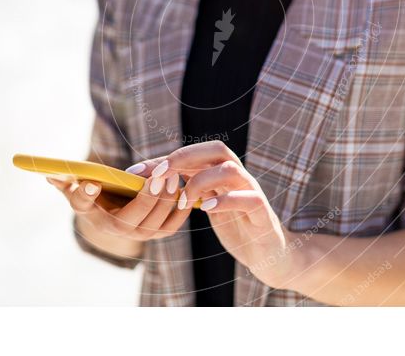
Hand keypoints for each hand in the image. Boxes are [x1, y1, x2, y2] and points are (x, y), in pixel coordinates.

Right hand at [46, 155, 191, 241]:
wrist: (114, 211)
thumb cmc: (97, 193)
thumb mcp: (78, 187)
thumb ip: (67, 181)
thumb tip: (50, 174)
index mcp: (92, 213)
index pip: (84, 203)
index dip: (86, 194)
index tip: (91, 182)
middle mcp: (116, 229)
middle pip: (133, 218)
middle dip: (148, 197)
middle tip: (159, 175)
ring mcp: (138, 234)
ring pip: (155, 223)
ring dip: (166, 201)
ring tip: (172, 178)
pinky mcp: (156, 232)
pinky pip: (171, 226)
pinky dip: (180, 211)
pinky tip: (183, 192)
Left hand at [125, 141, 299, 288]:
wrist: (270, 254)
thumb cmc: (236, 226)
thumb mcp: (207, 205)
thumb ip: (188, 190)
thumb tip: (151, 182)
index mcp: (223, 172)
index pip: (194, 153)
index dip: (163, 159)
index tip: (134, 172)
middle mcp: (239, 176)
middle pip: (216, 149)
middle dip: (183, 158)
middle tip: (157, 176)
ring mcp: (252, 191)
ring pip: (230, 169)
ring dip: (201, 182)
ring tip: (183, 203)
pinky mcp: (263, 213)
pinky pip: (248, 197)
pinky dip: (225, 200)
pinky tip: (205, 208)